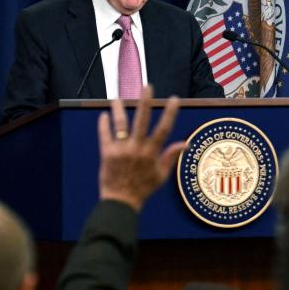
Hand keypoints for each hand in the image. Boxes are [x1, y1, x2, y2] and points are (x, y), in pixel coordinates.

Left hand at [97, 85, 185, 211]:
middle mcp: (137, 149)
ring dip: (119, 109)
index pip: (163, 129)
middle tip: (147, 87)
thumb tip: (185, 143)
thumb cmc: (143, 189)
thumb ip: (171, 157)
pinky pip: (105, 135)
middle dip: (145, 102)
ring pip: (120, 125)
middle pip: (142, 121)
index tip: (174, 99)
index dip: (169, 113)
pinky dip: (104, 124)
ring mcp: (121, 151)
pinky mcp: (107, 154)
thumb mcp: (161, 175)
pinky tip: (104, 115)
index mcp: (151, 154)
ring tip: (117, 98)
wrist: (121, 202)